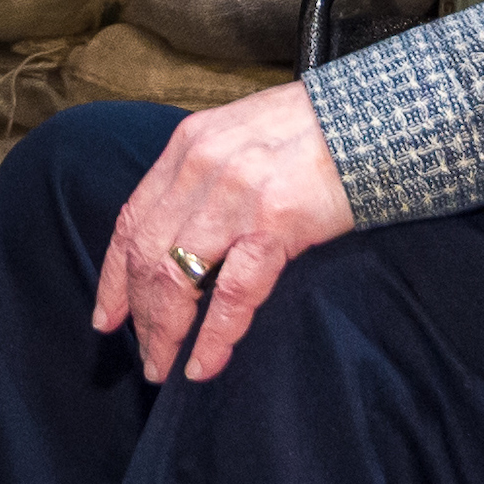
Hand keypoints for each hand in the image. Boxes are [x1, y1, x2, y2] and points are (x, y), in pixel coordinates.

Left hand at [89, 82, 357, 384]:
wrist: (376, 116)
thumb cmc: (318, 129)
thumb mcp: (243, 136)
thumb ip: (208, 175)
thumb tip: (187, 231)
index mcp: (189, 146)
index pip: (132, 220)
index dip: (114, 276)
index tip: (107, 317)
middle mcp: (201, 167)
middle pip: (147, 255)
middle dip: (139, 315)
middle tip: (144, 356)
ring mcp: (235, 194)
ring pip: (175, 277)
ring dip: (165, 332)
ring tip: (165, 368)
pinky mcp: (276, 221)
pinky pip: (232, 293)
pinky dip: (213, 336)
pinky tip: (204, 365)